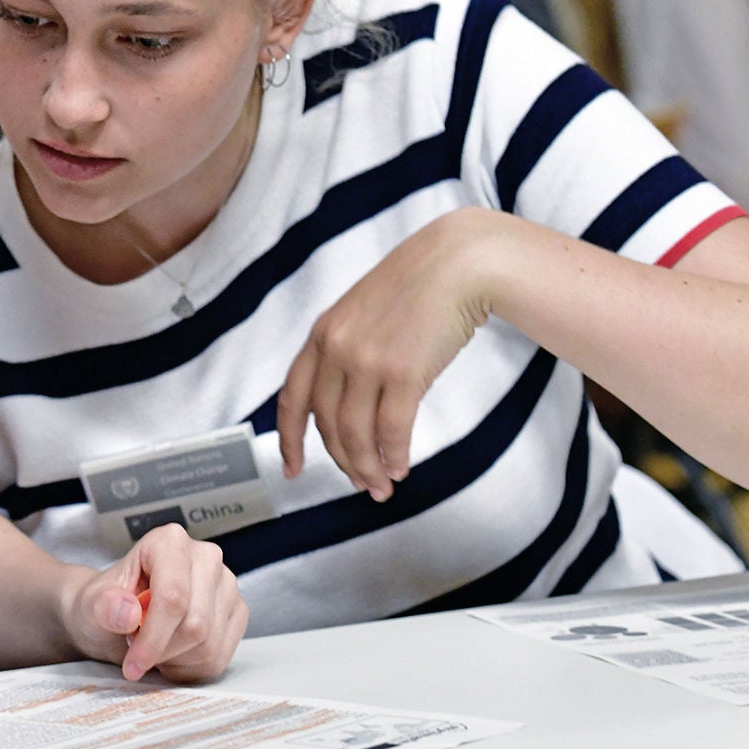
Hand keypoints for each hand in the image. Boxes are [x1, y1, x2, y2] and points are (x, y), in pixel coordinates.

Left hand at [61, 524, 246, 682]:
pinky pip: (220, 657)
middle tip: (136, 651)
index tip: (132, 664)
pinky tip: (172, 655)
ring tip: (154, 648)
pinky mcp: (237, 612)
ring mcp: (227, 584)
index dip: (153, 638)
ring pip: (209, 645)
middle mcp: (206, 557)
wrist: (119, 614)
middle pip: (195, 625)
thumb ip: (103, 606)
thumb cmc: (107, 604)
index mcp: (169, 542)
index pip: (173, 597)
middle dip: (161, 651)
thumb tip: (128, 613)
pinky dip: (191, 668)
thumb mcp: (91, 604)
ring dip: (175, 661)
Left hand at [277, 209, 498, 501]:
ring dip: (368, 467)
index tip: (291, 469)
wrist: (460, 262)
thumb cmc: (419, 287)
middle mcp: (336, 349)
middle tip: (360, 485)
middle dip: (342, 461)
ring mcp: (367, 361)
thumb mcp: (363, 312)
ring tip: (382, 486)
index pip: (292, 398)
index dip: (289, 439)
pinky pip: (392, 430)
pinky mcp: (403, 372)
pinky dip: (394, 456)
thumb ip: (347, 351)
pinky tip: (401, 467)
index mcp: (321, 334)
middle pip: (327, 424)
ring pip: (356, 434)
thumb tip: (350, 408)